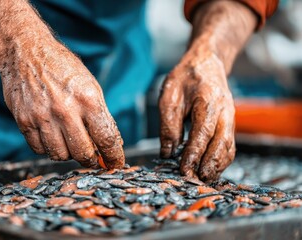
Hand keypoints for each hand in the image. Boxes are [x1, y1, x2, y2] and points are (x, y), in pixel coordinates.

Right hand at [0, 37, 124, 168]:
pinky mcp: (24, 121)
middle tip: (93, 159)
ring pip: (60, 155)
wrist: (25, 52)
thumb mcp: (90, 85)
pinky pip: (39, 149)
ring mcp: (42, 117)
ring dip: (68, 154)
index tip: (116, 164)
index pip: (106, 139)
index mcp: (87, 99)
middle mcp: (65, 110)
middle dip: (91, 161)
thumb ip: (101, 115)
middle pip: (83, 153)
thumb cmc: (61, 67)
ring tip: (70, 143)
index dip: (114, 157)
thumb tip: (112, 143)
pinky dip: (48, 149)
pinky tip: (52, 137)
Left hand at [158, 48, 235, 180]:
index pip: (202, 133)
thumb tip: (168, 152)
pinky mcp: (230, 124)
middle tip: (195, 181)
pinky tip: (209, 170)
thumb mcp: (169, 95)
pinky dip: (221, 161)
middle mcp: (225, 112)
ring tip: (202, 180)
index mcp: (208, 102)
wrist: (207, 63)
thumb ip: (168, 123)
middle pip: (221, 144)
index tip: (184, 170)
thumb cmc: (185, 77)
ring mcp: (231, 118)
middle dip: (208, 165)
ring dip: (217, 166)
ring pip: (228, 148)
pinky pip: (229, 146)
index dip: (193, 154)